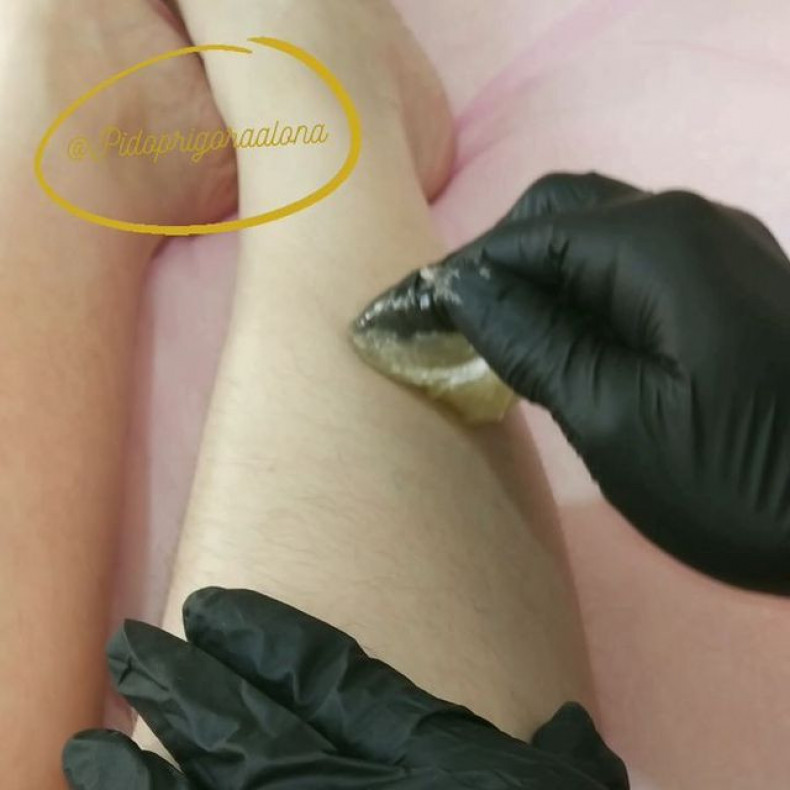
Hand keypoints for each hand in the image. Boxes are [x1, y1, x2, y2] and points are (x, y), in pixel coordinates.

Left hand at [63, 587, 627, 788]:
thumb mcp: (573, 782)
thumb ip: (558, 751)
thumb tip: (562, 725)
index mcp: (432, 758)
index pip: (330, 680)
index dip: (264, 640)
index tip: (209, 608)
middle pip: (254, 738)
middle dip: (184, 691)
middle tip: (128, 647)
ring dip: (143, 779)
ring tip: (84, 746)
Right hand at [428, 173, 789, 589]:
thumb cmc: (735, 478)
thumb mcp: (612, 418)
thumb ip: (530, 340)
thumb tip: (460, 287)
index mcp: (656, 245)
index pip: (523, 236)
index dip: (455, 274)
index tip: (403, 316)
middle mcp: (688, 221)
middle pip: (559, 214)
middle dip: (495, 264)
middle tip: (453, 329)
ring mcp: (716, 247)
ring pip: (596, 235)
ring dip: (537, 277)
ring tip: (498, 337)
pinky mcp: (728, 282)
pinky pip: (633, 263)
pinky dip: (582, 289)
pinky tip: (565, 337)